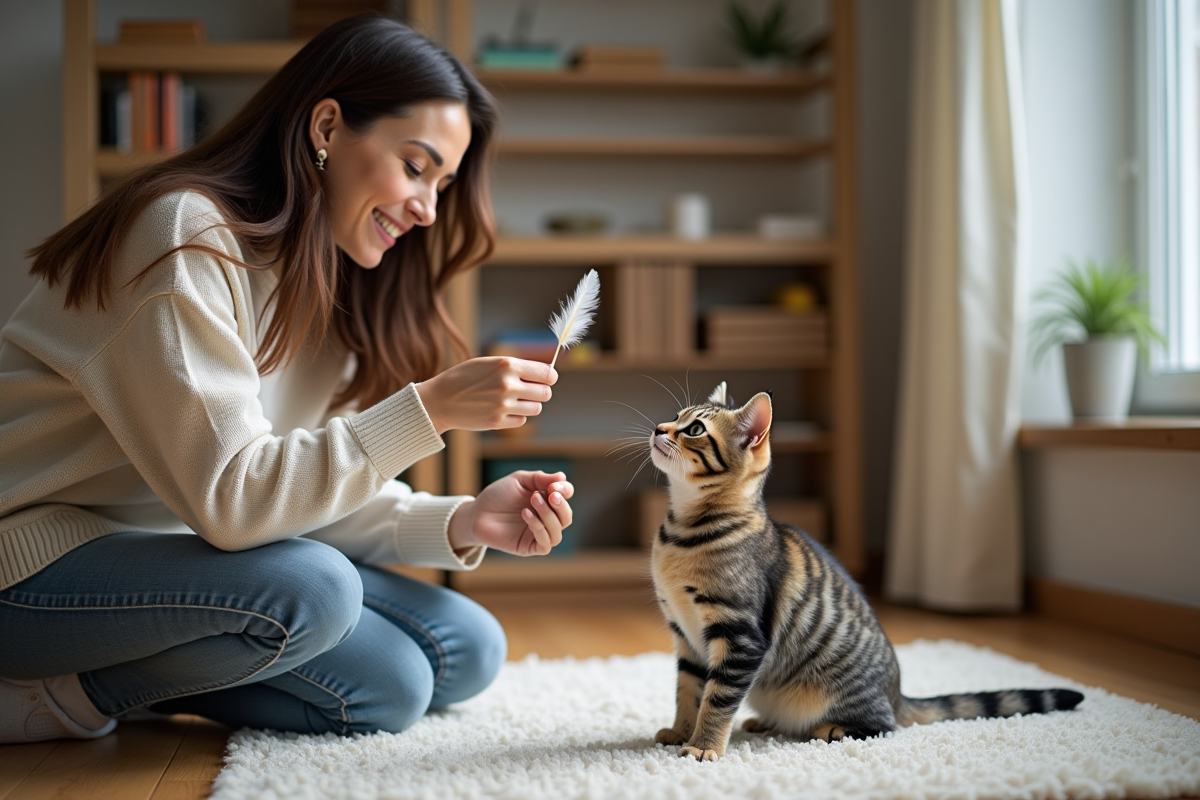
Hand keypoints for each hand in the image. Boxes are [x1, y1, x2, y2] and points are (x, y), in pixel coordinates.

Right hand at [415, 357, 557, 433]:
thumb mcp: (489, 363)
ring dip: (529, 405)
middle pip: (546, 393)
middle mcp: (508, 384)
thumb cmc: (465, 378)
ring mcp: (503, 405)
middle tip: (530, 391)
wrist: (440, 399)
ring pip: (536, 408)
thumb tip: (546, 374)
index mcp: (507, 365)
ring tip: (513, 400)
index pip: (547, 373)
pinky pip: (521, 421)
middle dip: (541, 392)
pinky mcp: (497, 422)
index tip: (547, 379)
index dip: (550, 377)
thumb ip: (515, 367)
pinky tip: (501, 410)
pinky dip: (515, 417)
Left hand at [448, 471, 573, 555]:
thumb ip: (540, 478)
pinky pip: (546, 544)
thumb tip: (562, 476)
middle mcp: (546, 518)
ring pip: (558, 531)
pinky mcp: (530, 547)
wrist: (477, 513)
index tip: (554, 485)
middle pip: (566, 516)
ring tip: (533, 501)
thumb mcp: (519, 480)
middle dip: (561, 505)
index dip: (565, 490)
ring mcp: (539, 534)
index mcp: (547, 500)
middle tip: (550, 495)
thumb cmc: (498, 495)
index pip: (566, 496)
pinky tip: (526, 514)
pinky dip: (539, 528)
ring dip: (548, 515)